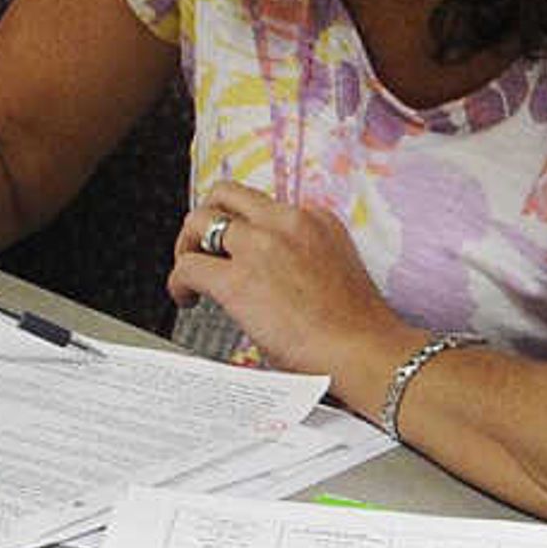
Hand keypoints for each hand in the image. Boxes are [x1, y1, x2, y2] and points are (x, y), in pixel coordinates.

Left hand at [169, 187, 418, 396]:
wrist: (367, 352)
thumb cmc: (359, 329)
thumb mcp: (335, 270)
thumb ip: (301, 260)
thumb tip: (269, 278)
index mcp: (316, 220)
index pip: (263, 207)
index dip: (243, 228)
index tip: (236, 249)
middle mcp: (287, 222)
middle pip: (225, 194)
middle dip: (206, 219)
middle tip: (200, 249)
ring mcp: (261, 246)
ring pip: (199, 220)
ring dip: (187, 246)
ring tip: (190, 275)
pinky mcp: (237, 279)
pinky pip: (188, 267)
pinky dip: (178, 282)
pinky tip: (187, 299)